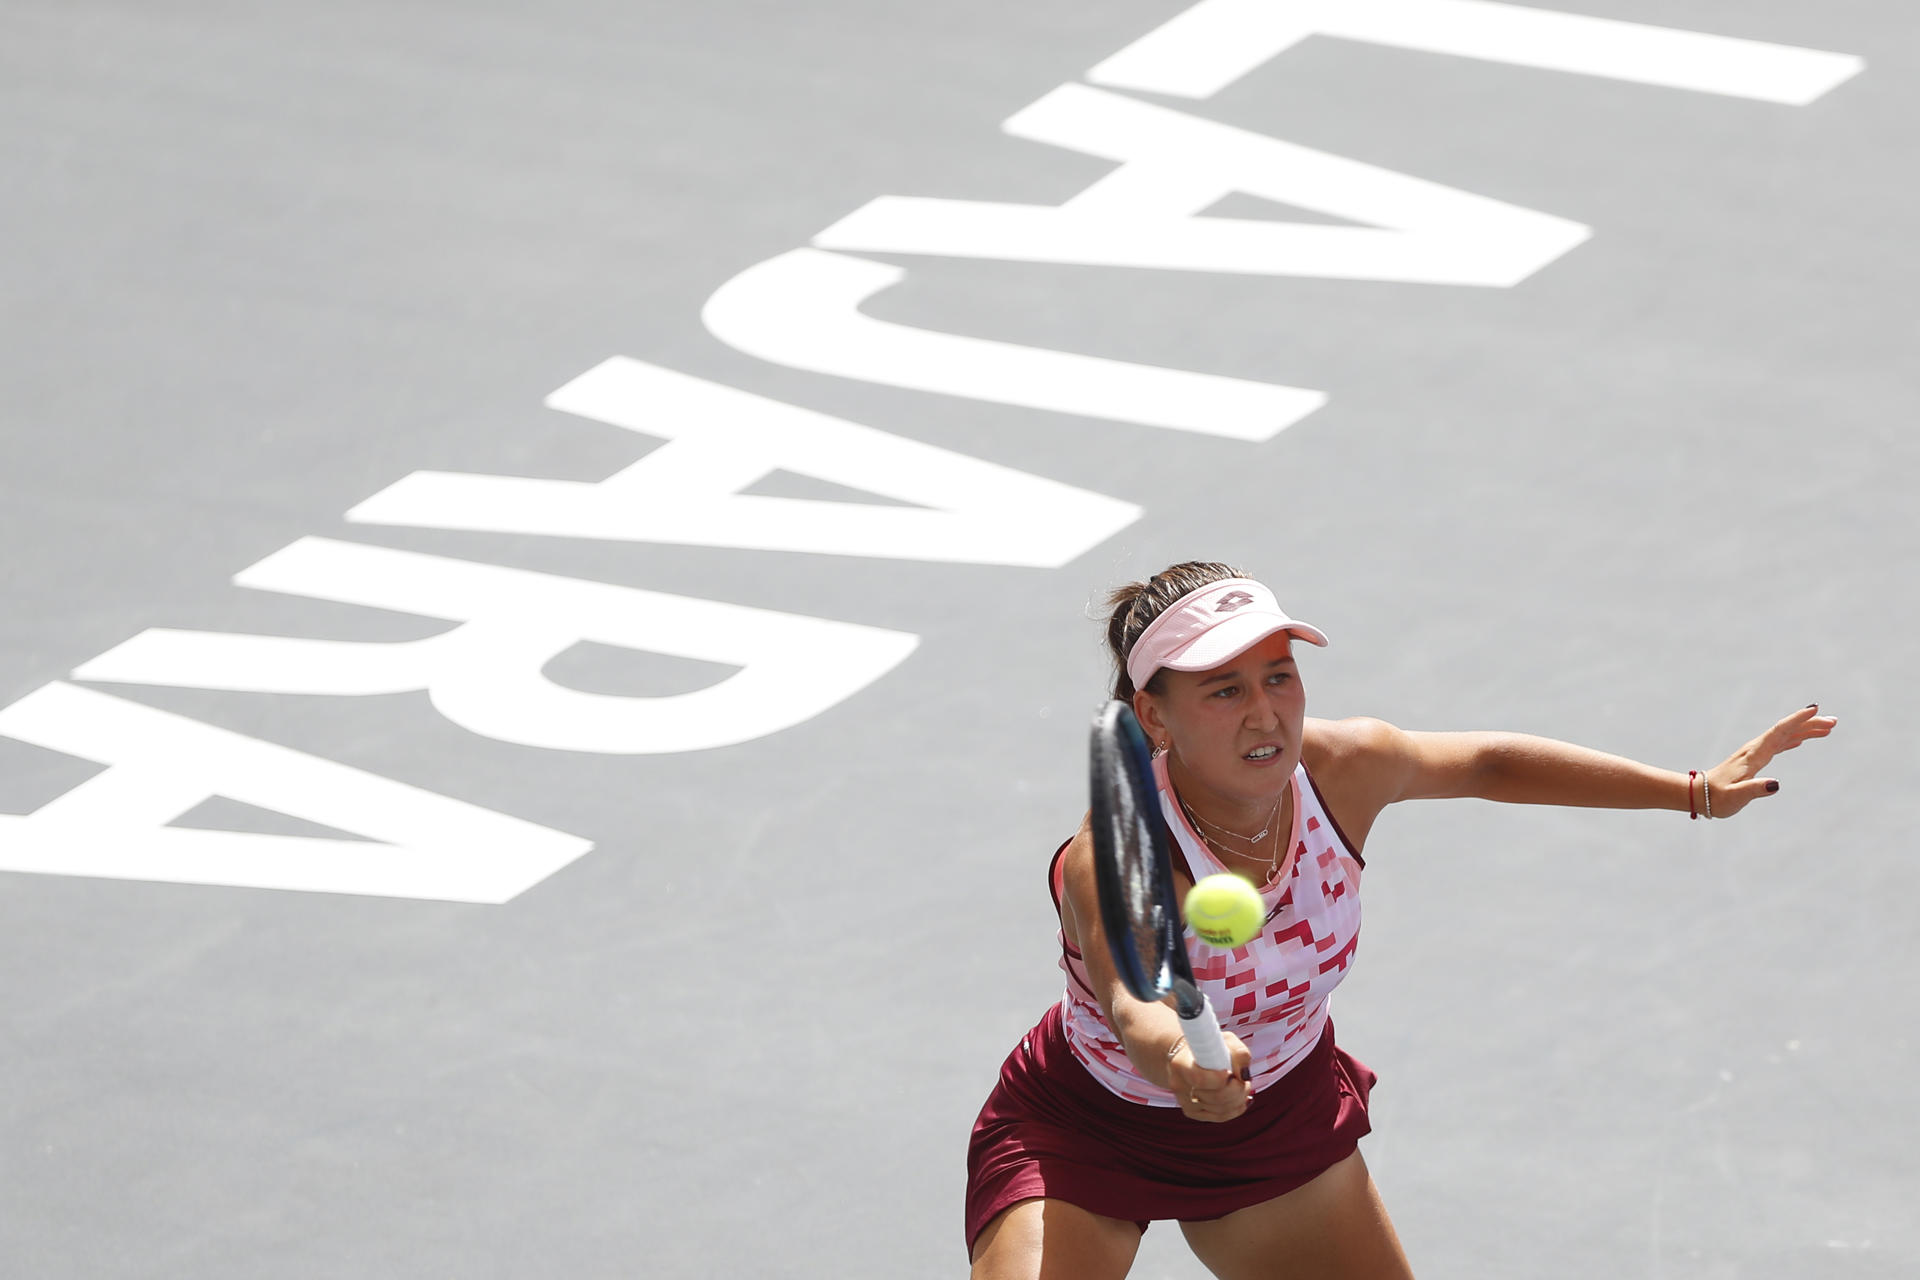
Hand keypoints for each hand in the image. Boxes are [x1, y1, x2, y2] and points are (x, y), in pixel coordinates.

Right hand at [1169, 1031, 1253, 1122]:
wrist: (1190, 1056)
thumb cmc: (1210, 1047)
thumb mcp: (1225, 1040)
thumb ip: (1238, 1053)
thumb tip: (1244, 1076)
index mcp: (1180, 1063)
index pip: (1200, 1079)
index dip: (1220, 1079)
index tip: (1230, 1072)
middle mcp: (1178, 1084)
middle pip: (1215, 1097)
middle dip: (1237, 1090)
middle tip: (1244, 1081)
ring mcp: (1184, 1101)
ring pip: (1220, 1110)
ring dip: (1239, 1099)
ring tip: (1243, 1086)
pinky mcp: (1191, 1112)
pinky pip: (1219, 1117)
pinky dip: (1235, 1109)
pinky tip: (1240, 1099)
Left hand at [1705, 704, 1836, 818]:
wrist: (1699, 795)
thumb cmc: (1717, 798)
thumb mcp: (1736, 796)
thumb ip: (1755, 789)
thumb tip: (1776, 784)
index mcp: (1754, 754)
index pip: (1779, 732)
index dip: (1797, 720)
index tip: (1814, 709)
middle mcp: (1755, 749)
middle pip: (1786, 731)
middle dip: (1809, 724)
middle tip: (1834, 722)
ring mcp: (1755, 753)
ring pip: (1784, 736)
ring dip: (1804, 731)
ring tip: (1827, 728)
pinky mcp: (1755, 760)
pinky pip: (1778, 745)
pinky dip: (1792, 740)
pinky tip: (1801, 740)